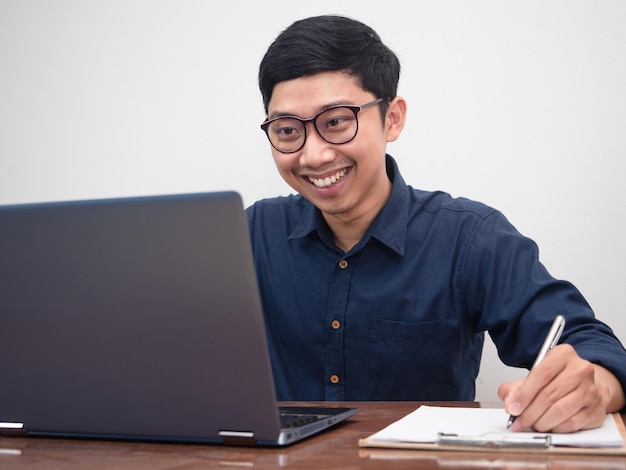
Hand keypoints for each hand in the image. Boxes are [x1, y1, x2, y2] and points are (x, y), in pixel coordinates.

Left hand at [498, 344, 624, 432]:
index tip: (513, 408)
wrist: (586, 385)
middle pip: (550, 395)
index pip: (541, 375)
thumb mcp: (533, 376)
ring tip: (532, 424)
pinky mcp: (596, 409)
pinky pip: (572, 424)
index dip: (524, 394)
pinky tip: (549, 426)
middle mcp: (581, 369)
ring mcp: (591, 390)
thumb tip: (510, 403)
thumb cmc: (557, 379)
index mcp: (563, 354)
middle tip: (518, 422)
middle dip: (529, 413)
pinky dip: (556, 428)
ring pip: (561, 411)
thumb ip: (514, 388)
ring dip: (542, 422)